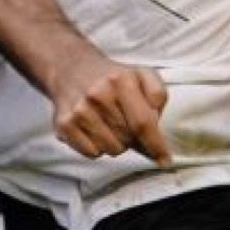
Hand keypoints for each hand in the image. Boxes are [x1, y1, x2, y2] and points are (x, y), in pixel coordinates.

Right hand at [50, 54, 170, 166]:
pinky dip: (97, 146)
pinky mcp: (64, 124)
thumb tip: (156, 121)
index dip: (156, 145)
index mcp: (121, 81)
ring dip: (116, 143)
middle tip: (125, 122)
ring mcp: (79, 111)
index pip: (142, 123)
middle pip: (128, 140)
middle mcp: (98, 95)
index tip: (165, 161)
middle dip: (134, 138)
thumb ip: (157, 93)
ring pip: (112, 150)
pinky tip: (94, 128)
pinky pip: (92, 153)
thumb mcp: (141, 74)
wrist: (70, 68)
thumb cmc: (112, 78)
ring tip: (108, 123)